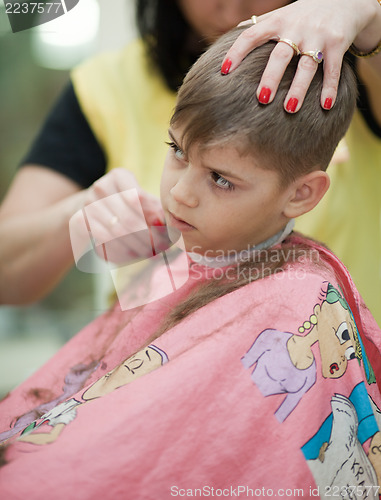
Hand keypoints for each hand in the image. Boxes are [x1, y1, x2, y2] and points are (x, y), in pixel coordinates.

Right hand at [70, 169, 169, 269]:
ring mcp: (88, 203)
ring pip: (117, 232)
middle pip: (127, 218)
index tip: (165, 232)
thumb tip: (165, 226)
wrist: (95, 209)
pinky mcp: (80, 220)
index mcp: (119, 176)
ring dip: (137, 247)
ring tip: (151, 253)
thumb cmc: (129, 206)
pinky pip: (104, 241)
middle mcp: (101, 187)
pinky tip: (133, 255)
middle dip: (148, 237)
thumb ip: (156, 210)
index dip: (152, 218)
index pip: (137, 198)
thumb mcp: (145, 202)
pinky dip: (121, 251)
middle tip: (161, 248)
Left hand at [222, 0, 380, 111]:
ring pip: (307, 65)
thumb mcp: (283, 13)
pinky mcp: (338, 42)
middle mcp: (296, 27)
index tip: (224, 71)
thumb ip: (260, 24)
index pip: (252, 35)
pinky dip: (330, 87)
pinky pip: (333, 69)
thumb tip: (234, 31)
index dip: (237, 52)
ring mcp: (318, 35)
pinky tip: (325, 106)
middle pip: (280, 55)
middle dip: (271, 77)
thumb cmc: (305, 13)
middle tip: (262, 99)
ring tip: (290, 108)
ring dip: (299, 88)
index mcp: (278, 21)